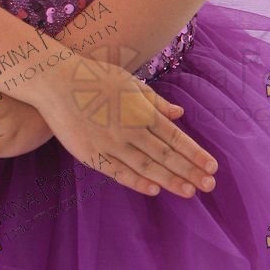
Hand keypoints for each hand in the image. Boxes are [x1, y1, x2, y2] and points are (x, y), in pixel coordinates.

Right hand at [32, 51, 218, 200]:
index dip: (195, 153)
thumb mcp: (130, 82)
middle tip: (209, 185)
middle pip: (166, 156)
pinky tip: (154, 190)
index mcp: (142, 111)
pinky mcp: (92, 154)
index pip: (175, 137)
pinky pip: (119, 172)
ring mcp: (111, 144)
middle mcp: (131, 130)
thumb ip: (155, 101)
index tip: (212, 166)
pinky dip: (137, 182)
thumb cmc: (95, 77)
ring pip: (146, 167)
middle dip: (190, 171)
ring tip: (190, 191)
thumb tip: (179, 114)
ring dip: (170, 181)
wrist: (57, 81)